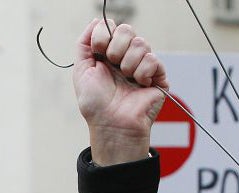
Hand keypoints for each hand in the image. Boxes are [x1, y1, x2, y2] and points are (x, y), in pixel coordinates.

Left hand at [73, 19, 167, 165]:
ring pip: (141, 43)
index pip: (112, 26)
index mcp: (108, 54)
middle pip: (127, 30)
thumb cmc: (96, 105)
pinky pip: (153, 59)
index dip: (104, 35)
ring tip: (126, 79)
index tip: (99, 51)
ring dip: (128, 63)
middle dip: (116, 47)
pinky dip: (142, 72)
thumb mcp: (81, 70)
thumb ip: (84, 43)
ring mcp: (142, 66)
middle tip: (112, 66)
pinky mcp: (157, 77)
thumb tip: (96, 21)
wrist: (111, 124)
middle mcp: (126, 57)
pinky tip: (139, 84)